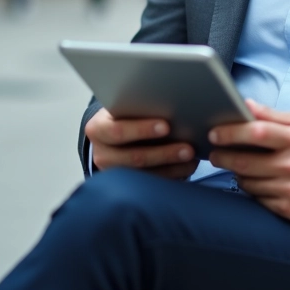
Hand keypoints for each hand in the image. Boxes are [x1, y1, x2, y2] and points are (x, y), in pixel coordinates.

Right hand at [84, 108, 198, 179]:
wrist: (113, 132)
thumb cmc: (124, 114)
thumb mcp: (124, 107)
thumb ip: (139, 107)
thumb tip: (172, 105)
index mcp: (98, 129)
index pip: (117, 131)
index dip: (142, 129)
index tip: (166, 126)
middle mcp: (102, 154)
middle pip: (134, 157)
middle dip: (164, 153)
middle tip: (188, 148)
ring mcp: (114, 173)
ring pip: (145, 175)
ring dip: (172, 167)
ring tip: (191, 159)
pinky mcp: (127, 184)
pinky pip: (151, 184)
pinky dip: (172, 175)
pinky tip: (187, 167)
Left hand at [208, 100, 289, 222]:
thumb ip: (270, 115)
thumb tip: (244, 104)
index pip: (257, 132)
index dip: (231, 133)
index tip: (215, 134)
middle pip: (245, 161)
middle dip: (223, 157)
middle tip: (215, 153)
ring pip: (247, 182)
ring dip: (237, 173)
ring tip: (240, 166)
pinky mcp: (288, 208)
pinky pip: (256, 198)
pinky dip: (251, 189)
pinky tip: (257, 181)